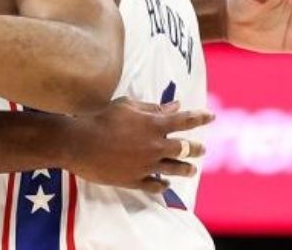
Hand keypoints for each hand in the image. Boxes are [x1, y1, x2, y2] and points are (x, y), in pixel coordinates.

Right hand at [64, 98, 212, 192]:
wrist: (79, 143)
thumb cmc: (101, 117)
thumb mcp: (127, 105)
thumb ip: (153, 107)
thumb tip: (175, 105)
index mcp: (154, 125)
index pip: (185, 120)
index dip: (200, 117)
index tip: (211, 116)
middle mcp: (155, 146)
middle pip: (185, 149)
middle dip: (197, 148)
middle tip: (202, 148)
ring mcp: (146, 166)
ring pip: (175, 170)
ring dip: (186, 169)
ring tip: (192, 169)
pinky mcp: (134, 180)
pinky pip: (155, 186)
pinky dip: (163, 184)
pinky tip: (165, 183)